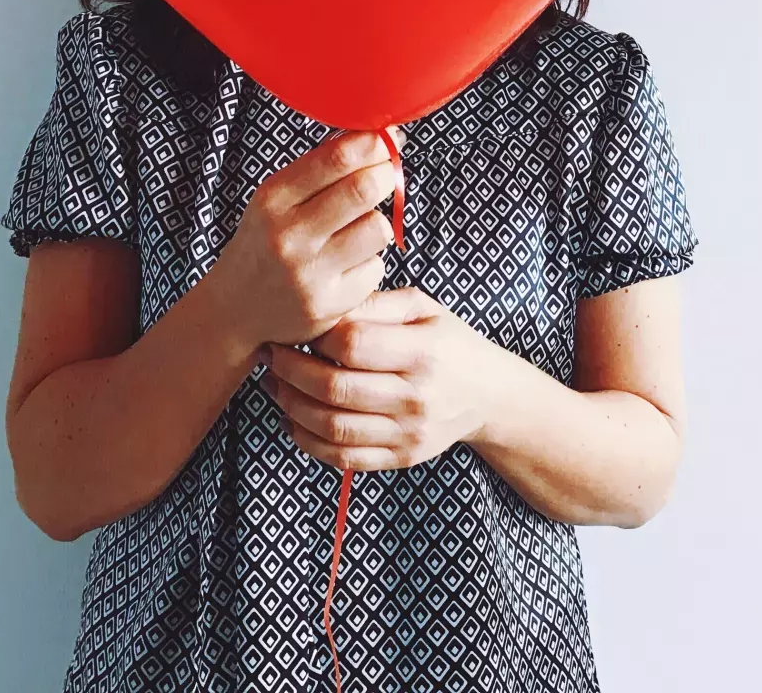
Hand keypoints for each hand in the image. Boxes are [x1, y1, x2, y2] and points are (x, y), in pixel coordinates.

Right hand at [209, 127, 404, 354]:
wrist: (234, 309)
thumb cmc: (266, 242)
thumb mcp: (277, 199)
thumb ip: (320, 169)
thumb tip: (377, 140)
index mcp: (273, 199)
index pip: (336, 158)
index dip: (372, 145)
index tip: (384, 141)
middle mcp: (288, 235)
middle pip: (363, 189)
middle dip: (385, 175)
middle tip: (385, 175)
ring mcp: (309, 273)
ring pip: (378, 228)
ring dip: (376, 223)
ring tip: (357, 229)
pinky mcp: (329, 304)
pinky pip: (376, 267)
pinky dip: (369, 262)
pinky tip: (346, 266)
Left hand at [264, 287, 510, 471]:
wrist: (489, 394)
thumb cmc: (449, 343)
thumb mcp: (424, 308)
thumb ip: (377, 304)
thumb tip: (329, 307)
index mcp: (423, 351)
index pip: (353, 345)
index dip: (316, 335)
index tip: (300, 325)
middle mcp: (416, 396)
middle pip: (335, 388)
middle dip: (290, 370)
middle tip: (272, 353)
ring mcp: (408, 433)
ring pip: (332, 427)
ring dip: (291, 405)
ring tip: (276, 384)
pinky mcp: (400, 457)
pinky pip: (342, 457)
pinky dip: (307, 440)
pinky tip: (293, 418)